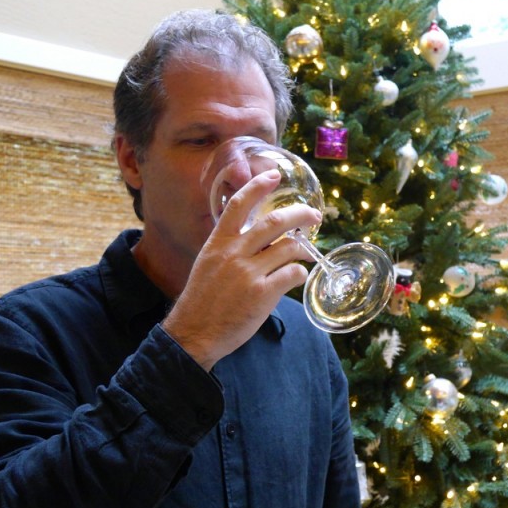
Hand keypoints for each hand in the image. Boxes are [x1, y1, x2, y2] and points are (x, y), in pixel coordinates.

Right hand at [162, 170, 321, 369]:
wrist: (194, 332)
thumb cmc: (202, 300)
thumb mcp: (208, 264)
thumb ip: (230, 247)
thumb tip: (256, 237)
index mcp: (218, 243)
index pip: (239, 204)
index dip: (258, 186)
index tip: (274, 175)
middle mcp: (234, 253)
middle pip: (274, 222)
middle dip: (299, 215)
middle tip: (313, 216)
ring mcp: (249, 273)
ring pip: (288, 248)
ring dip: (304, 247)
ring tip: (308, 252)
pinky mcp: (263, 294)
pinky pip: (292, 274)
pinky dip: (300, 273)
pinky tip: (297, 276)